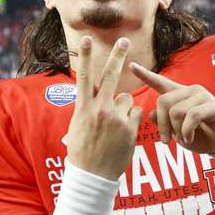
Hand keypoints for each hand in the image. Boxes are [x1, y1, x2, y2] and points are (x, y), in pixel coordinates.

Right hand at [66, 36, 143, 178]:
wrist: (93, 175)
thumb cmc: (82, 151)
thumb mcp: (77, 126)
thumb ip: (86, 108)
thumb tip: (91, 94)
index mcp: (83, 108)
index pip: (85, 77)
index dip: (86, 56)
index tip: (88, 39)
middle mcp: (100, 110)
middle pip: (111, 76)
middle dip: (117, 56)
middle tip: (124, 40)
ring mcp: (116, 119)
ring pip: (127, 99)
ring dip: (124, 107)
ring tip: (115, 125)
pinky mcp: (130, 129)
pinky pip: (137, 113)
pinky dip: (133, 119)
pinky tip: (124, 132)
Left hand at [130, 62, 214, 154]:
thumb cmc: (199, 135)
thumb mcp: (176, 131)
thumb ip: (163, 122)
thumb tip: (151, 115)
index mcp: (178, 96)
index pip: (160, 82)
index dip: (145, 75)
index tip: (131, 66)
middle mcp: (189, 91)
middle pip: (163, 101)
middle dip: (162, 124)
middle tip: (166, 141)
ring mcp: (201, 96)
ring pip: (176, 111)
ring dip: (176, 131)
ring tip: (183, 139)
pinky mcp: (211, 105)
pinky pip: (191, 117)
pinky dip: (187, 132)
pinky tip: (190, 138)